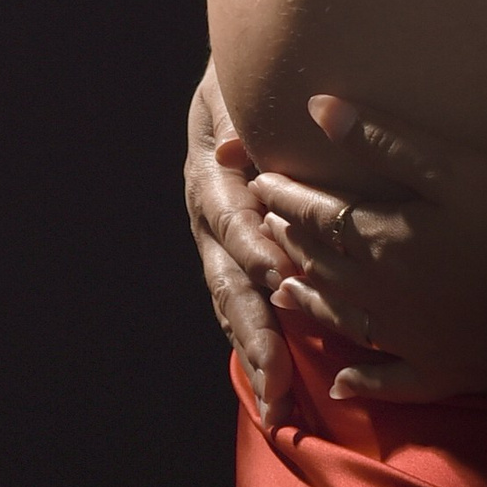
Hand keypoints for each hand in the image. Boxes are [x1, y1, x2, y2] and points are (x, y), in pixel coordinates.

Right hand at [184, 59, 290, 426]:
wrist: (235, 88)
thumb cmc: (244, 82)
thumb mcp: (233, 86)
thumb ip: (233, 114)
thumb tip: (232, 146)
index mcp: (210, 179)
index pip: (230, 218)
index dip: (251, 247)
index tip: (277, 275)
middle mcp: (209, 222)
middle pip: (229, 282)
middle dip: (254, 332)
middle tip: (276, 377)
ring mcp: (219, 247)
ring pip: (234, 307)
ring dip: (256, 355)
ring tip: (275, 404)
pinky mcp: (237, 261)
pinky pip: (245, 308)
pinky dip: (259, 347)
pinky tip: (273, 389)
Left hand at [248, 95, 486, 404]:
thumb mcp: (455, 167)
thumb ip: (384, 139)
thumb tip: (318, 110)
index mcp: (384, 241)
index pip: (317, 214)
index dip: (285, 196)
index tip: (260, 181)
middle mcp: (383, 295)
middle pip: (322, 265)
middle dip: (289, 242)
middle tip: (267, 227)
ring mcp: (411, 340)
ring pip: (342, 320)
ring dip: (309, 300)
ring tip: (283, 288)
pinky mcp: (444, 372)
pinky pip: (390, 381)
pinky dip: (361, 381)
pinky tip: (343, 382)